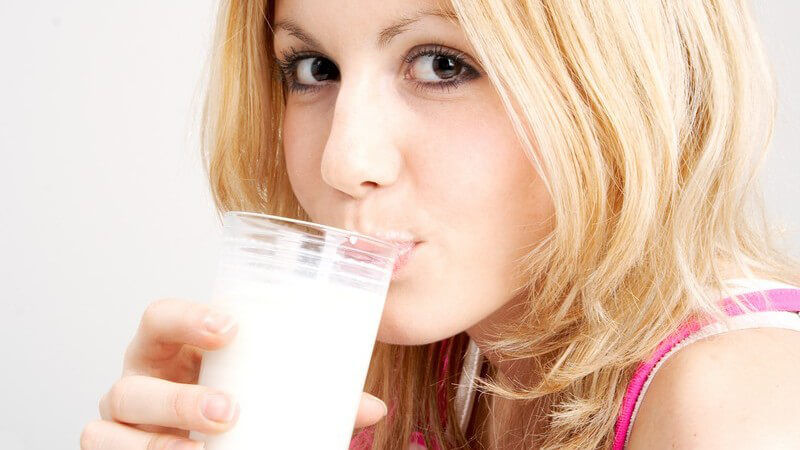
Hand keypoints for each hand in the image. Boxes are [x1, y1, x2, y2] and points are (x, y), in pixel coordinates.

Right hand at [80, 298, 387, 448]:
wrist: (203, 435)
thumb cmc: (232, 397)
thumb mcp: (261, 388)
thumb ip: (312, 393)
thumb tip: (374, 407)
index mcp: (174, 347)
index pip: (161, 316)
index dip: (187, 318)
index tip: (230, 328)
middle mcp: (140, 376)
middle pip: (136, 376)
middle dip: (180, 397)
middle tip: (229, 410)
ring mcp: (123, 416)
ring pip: (116, 418)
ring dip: (160, 438)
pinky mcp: (114, 445)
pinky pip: (104, 449)